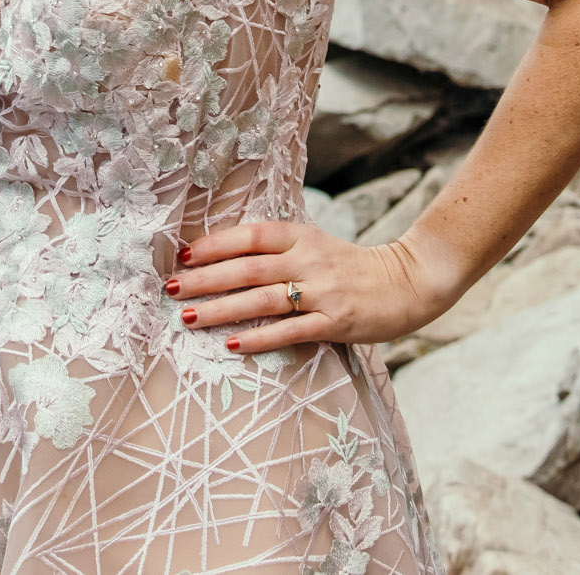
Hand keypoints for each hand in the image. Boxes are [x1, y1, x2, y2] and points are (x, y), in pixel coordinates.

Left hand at [165, 218, 460, 354]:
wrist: (408, 282)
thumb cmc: (351, 266)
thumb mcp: (315, 245)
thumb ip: (278, 249)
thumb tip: (226, 256)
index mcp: (301, 237)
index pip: (250, 235)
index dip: (215, 244)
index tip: (183, 254)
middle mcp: (308, 260)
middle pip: (247, 268)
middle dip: (205, 279)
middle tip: (171, 289)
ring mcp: (322, 292)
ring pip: (262, 300)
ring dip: (222, 310)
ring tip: (189, 318)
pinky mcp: (334, 322)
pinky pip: (290, 331)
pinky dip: (259, 338)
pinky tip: (233, 344)